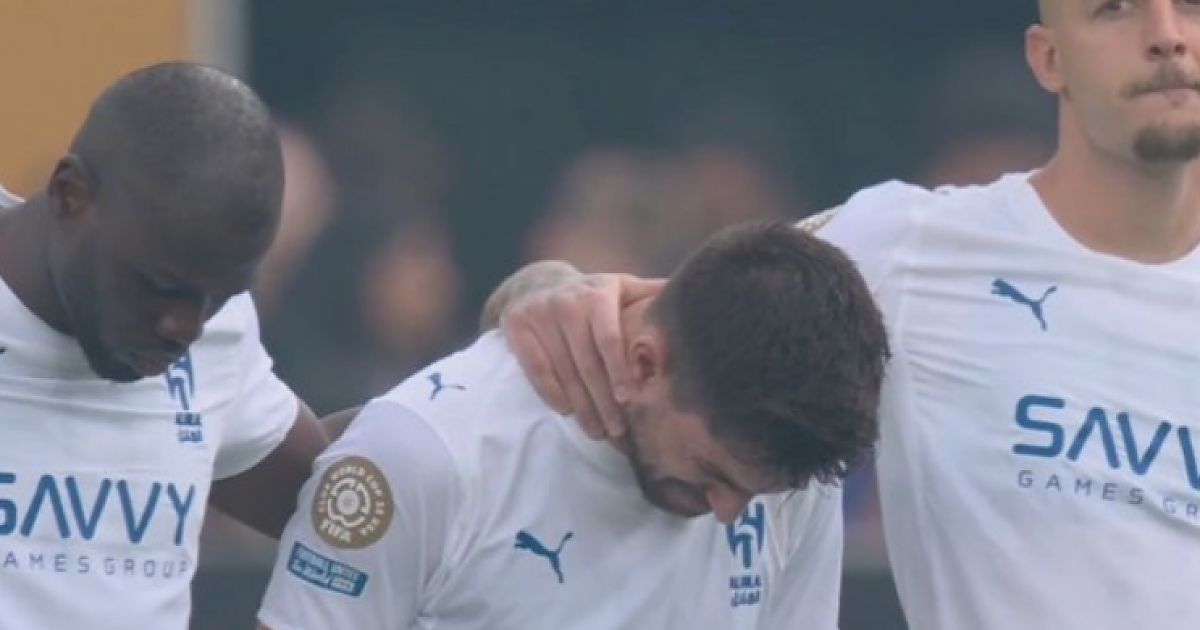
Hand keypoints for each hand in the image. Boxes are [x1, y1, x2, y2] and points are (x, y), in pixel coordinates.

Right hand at [501, 273, 664, 438]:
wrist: (539, 282)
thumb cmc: (593, 294)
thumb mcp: (622, 287)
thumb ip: (650, 293)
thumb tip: (688, 298)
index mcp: (597, 294)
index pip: (608, 339)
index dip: (618, 371)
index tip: (627, 400)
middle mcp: (567, 302)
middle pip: (586, 362)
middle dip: (602, 401)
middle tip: (616, 431)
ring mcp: (539, 313)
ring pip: (562, 370)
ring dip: (580, 405)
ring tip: (595, 430)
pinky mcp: (517, 325)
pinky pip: (535, 367)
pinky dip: (550, 391)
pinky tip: (565, 411)